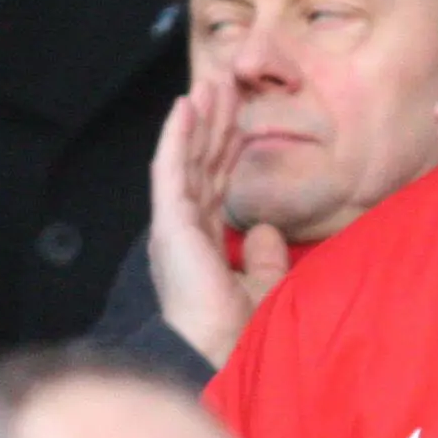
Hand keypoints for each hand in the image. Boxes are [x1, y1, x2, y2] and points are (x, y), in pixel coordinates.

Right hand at [146, 85, 287, 366]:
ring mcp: (173, 223)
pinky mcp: (168, 222)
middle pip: (202, 162)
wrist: (215, 355)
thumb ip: (265, 259)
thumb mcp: (262, 287)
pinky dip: (177, 136)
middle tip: (228, 84)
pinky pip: (171, 169)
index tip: (241, 116)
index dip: (228, 148)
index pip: (217, 182)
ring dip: (199, 119)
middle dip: (215, 123)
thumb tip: (269, 233)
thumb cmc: (235, 332)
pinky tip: (185, 106)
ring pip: (188, 157)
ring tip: (212, 82)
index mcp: (202, 242)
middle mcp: (184, 228)